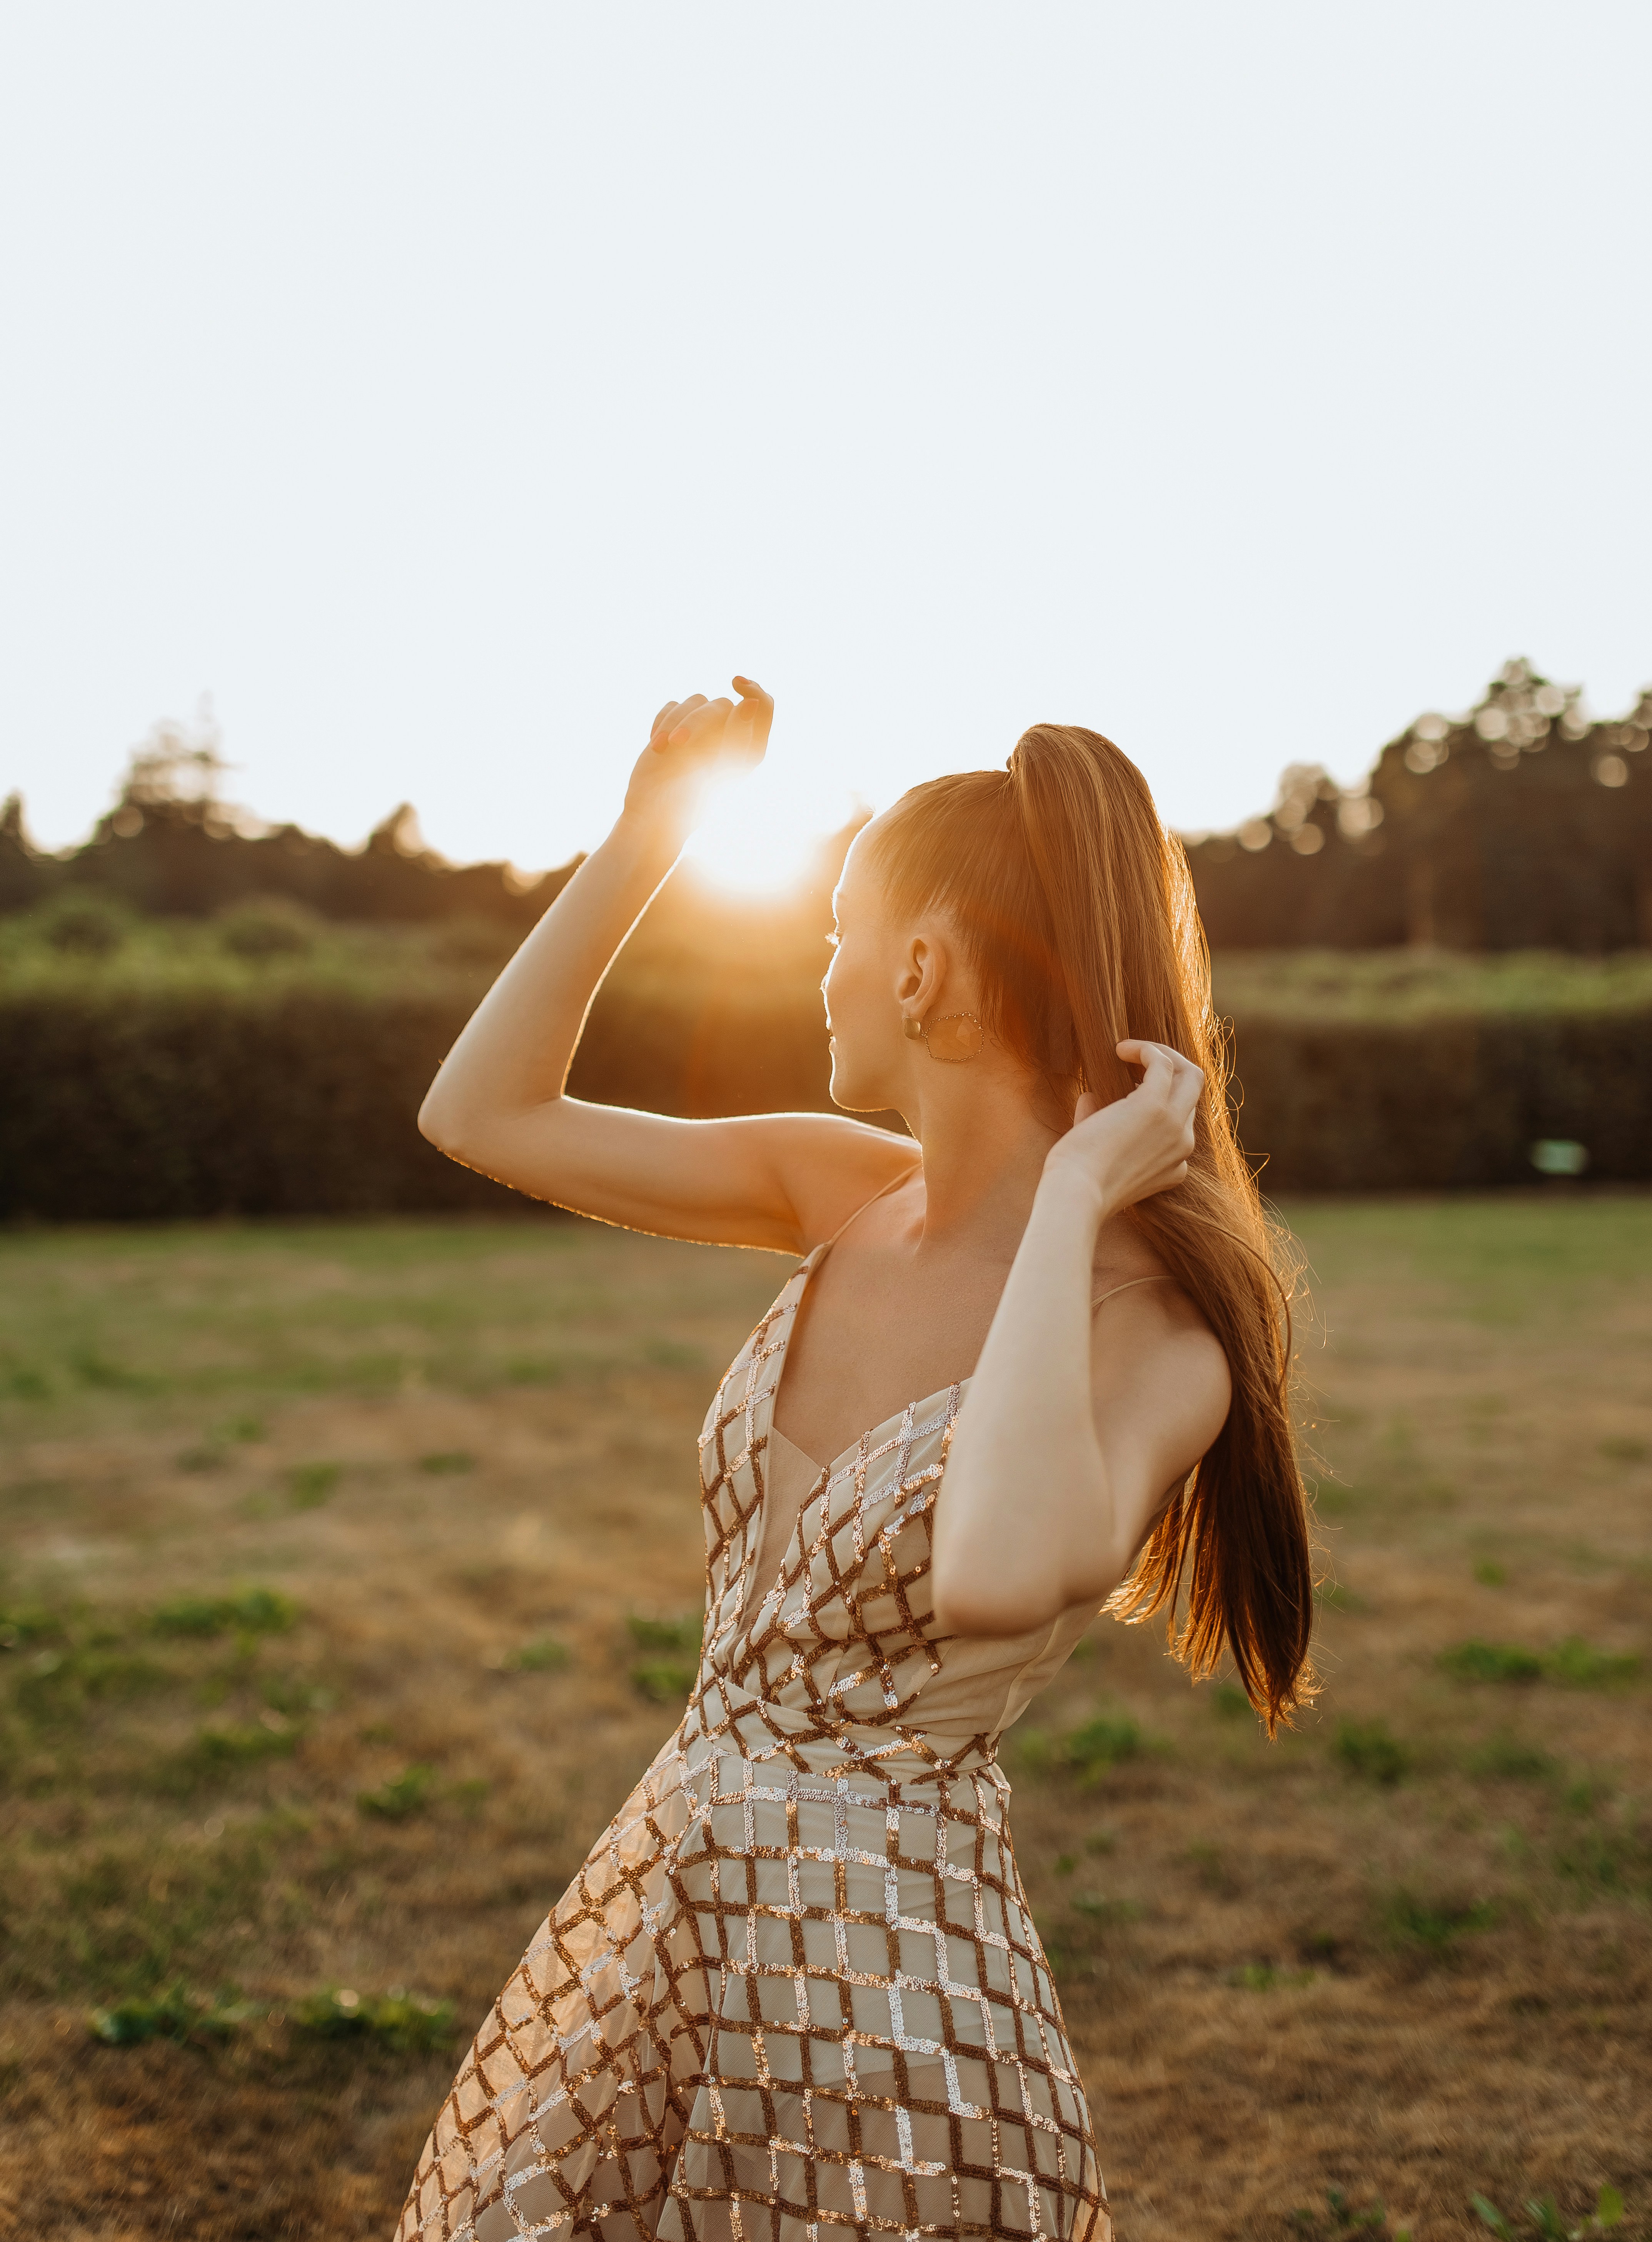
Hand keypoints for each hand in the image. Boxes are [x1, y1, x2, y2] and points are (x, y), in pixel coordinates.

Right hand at [622, 675, 773, 840]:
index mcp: (749, 750)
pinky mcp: (677, 729)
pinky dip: (662, 721)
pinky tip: (656, 745)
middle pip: (722, 705)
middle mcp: (729, 737)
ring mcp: (702, 732)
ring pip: (695, 701)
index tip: (736, 684)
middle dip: (698, 721)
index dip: (753, 690)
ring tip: (660, 749)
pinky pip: (673, 705)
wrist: (656, 815)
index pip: (763, 705)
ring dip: (675, 722)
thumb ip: (737, 734)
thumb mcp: (717, 768)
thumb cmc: (690, 799)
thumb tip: (752, 703)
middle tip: (680, 744)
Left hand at [1040, 1039, 1202, 1216]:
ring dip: (1160, 1054)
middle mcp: (1183, 1144)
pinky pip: (1163, 1063)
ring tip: (1126, 1050)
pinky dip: (1145, 1049)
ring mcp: (1174, 1124)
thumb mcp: (1099, 1153)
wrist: (1076, 1192)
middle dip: (1172, 1069)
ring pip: (1189, 1073)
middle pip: (1193, 1092)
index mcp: (1176, 1166)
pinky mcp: (1155, 1106)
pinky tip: (1120, 1050)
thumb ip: (1100, 1124)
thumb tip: (1090, 1095)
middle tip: (1137, 1059)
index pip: (1181, 1121)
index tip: (1128, 1091)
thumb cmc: (1079, 1179)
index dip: (1159, 1100)